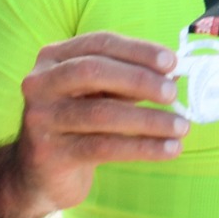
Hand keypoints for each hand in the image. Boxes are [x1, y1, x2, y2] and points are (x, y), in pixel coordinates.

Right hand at [13, 32, 187, 211]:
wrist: (37, 173)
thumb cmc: (77, 124)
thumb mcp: (98, 95)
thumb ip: (128, 80)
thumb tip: (174, 73)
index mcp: (53, 58)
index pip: (100, 43)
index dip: (138, 50)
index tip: (172, 62)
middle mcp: (40, 84)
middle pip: (94, 72)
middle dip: (140, 80)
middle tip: (173, 93)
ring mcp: (42, 118)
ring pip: (102, 113)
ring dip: (149, 120)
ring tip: (182, 127)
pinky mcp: (50, 153)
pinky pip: (104, 147)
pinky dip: (143, 147)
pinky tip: (169, 149)